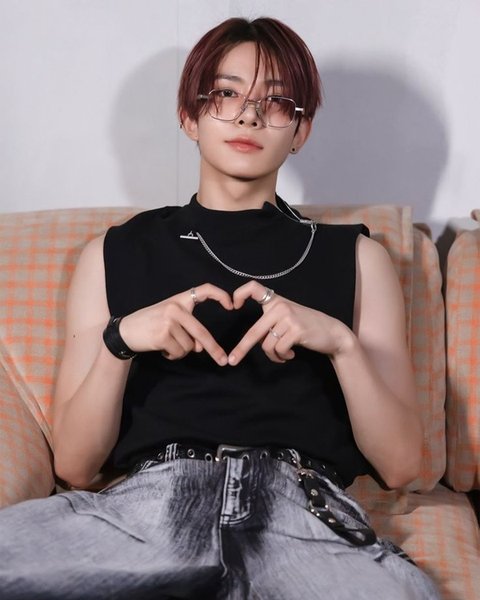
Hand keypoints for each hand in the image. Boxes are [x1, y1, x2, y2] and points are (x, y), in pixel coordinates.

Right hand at [119, 284, 231, 365]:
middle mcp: (175, 308)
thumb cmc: (150, 323)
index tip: (232, 305)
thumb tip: (200, 347)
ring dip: (180, 350)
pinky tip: (161, 348)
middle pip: (201, 332)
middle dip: (214, 349)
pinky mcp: (162, 335)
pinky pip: (178, 353)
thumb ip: (188, 329)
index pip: (204, 290)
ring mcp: (169, 321)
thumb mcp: (170, 319)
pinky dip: (172, 355)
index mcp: (179, 299)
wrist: (125, 330)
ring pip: (189, 346)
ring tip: (166, 342)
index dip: (220, 295)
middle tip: (223, 360)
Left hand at [228, 280, 350, 364]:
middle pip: (254, 331)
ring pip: (267, 344)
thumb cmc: (306, 326)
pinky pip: (278, 349)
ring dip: (273, 355)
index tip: (233, 306)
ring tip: (283, 354)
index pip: (253, 288)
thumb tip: (252, 340)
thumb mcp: (286, 318)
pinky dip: (282, 356)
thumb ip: (269, 324)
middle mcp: (280, 306)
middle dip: (242, 348)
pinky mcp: (296, 330)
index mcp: (276, 301)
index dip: (239, 294)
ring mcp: (289, 317)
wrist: (332, 332)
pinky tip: (290, 355)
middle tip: (233, 360)